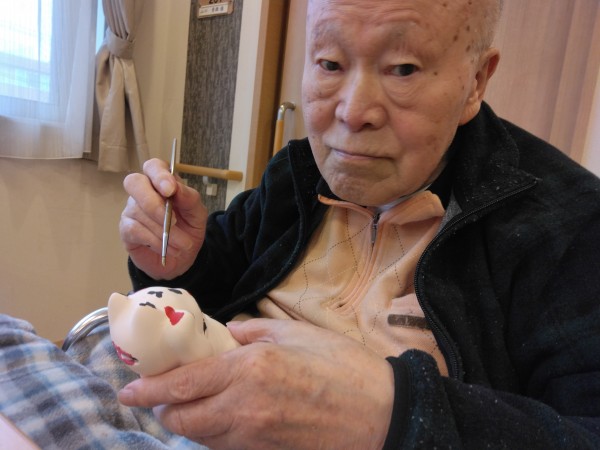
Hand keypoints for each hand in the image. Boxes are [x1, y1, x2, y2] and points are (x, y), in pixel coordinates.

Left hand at [118, 319, 394, 449]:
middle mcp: (242, 407)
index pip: (181, 384)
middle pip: (181, 419)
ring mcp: (253, 438)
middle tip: (167, 394)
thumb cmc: (342, 367)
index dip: (148, 389)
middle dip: (166, 408)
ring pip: (200, 438)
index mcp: (249, 368)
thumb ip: (250, 330)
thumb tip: (221, 334)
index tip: (129, 391)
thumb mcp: (295, 332)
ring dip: (190, 421)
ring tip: (198, 403)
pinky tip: (228, 418)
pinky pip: (224, 449)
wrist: (383, 415)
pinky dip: (214, 435)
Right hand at [120, 158, 206, 279]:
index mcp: (162, 182)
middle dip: (153, 202)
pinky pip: (134, 229)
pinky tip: (166, 248)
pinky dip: (154, 240)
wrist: (181, 257)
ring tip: (181, 244)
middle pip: (134, 182)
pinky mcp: (126, 229)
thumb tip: (176, 188)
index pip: (153, 167)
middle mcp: (143, 192)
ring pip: (139, 211)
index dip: (159, 175)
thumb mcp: (197, 214)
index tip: (170, 190)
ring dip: (163, 230)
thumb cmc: (188, 229)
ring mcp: (132, 209)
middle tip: (172, 220)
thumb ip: (189, 198)